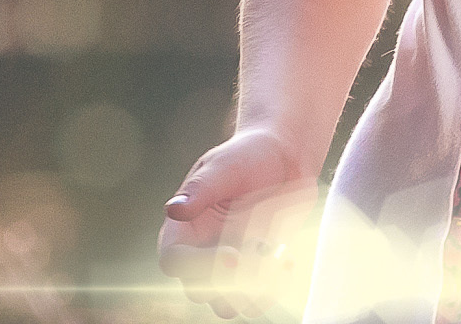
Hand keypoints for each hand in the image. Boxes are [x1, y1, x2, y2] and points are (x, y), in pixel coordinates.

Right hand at [159, 129, 316, 317]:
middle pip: (199, 290)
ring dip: (253, 293)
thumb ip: (201, 188)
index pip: (174, 261)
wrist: (284, 160)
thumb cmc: (248, 156)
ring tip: (275, 261)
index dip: (199, 266)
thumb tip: (173, 210)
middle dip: (229, 284)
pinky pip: (257, 299)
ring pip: (228, 305)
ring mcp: (227, 267)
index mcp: (184, 228)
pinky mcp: (254, 272)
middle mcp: (201, 253)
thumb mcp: (225, 166)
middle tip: (260, 258)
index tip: (234, 255)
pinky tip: (286, 262)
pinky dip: (273, 289)